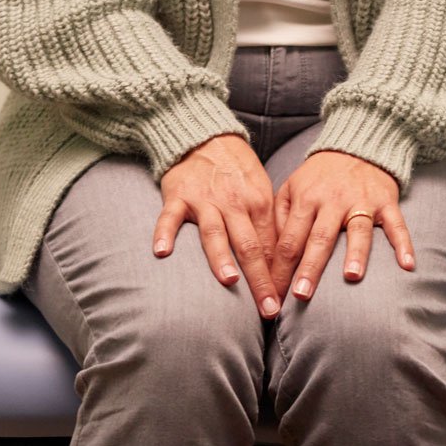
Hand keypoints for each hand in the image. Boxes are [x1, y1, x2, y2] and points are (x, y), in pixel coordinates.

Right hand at [155, 133, 280, 315]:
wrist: (206, 136)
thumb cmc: (237, 171)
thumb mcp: (260, 192)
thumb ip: (266, 226)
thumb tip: (277, 266)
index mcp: (259, 202)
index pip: (272, 247)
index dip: (278, 277)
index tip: (282, 305)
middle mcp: (234, 203)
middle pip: (250, 245)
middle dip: (260, 280)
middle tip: (268, 310)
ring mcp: (205, 200)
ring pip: (215, 232)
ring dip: (222, 257)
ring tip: (229, 281)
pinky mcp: (178, 195)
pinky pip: (170, 216)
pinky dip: (165, 233)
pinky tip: (162, 252)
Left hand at [270, 151, 411, 302]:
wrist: (356, 145)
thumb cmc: (319, 176)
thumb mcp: (291, 188)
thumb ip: (279, 219)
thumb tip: (271, 258)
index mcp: (306, 198)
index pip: (290, 240)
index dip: (281, 270)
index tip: (274, 297)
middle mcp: (333, 200)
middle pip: (320, 238)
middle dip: (310, 268)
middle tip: (302, 295)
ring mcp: (361, 201)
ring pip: (358, 229)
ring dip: (355, 253)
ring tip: (352, 276)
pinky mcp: (386, 201)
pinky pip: (397, 224)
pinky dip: (403, 243)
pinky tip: (407, 265)